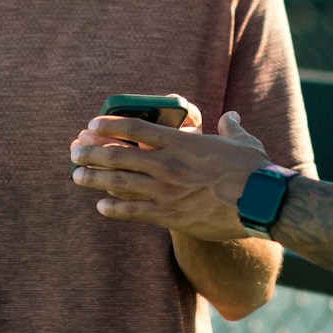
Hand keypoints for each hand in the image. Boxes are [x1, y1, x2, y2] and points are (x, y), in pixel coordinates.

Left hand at [69, 109, 273, 240]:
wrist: (260, 202)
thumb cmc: (253, 169)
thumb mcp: (242, 141)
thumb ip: (230, 128)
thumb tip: (232, 117)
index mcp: (181, 142)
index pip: (136, 128)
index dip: (110, 125)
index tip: (92, 124)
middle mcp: (167, 164)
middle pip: (119, 155)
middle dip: (92, 152)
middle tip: (73, 151)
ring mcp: (165, 191)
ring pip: (119, 183)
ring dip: (94, 179)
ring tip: (77, 176)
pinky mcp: (169, 215)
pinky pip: (133, 212)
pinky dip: (114, 208)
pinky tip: (100, 206)